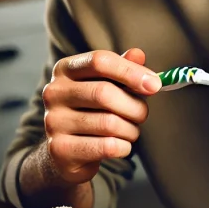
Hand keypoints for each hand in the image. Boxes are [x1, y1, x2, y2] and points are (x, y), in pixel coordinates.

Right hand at [39, 48, 160, 184]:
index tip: (155, 84)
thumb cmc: (92, 112)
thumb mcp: (107, 85)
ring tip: (130, 132)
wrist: (67, 153)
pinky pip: (106, 146)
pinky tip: (120, 146)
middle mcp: (53, 92)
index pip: (99, 61)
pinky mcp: (60, 149)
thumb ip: (123, 68)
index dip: (130, 71)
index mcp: (65, 69)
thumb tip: (138, 54)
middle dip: (134, 106)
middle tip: (142, 114)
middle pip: (104, 93)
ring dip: (130, 130)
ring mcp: (53, 121)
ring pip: (108, 123)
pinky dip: (123, 147)